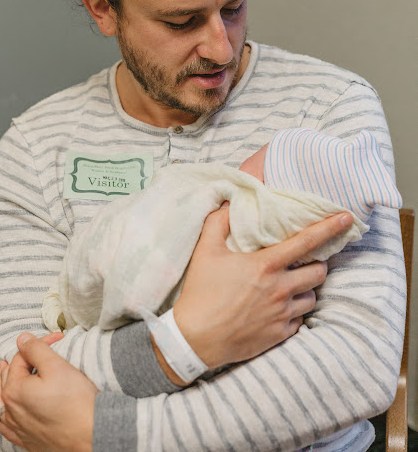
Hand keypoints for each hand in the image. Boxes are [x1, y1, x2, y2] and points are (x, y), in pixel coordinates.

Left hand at [0, 332, 97, 451]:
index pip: (22, 357)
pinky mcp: (26, 440)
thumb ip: (36, 349)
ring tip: (4, 372)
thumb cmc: (76, 402)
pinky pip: (4, 426)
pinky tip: (5, 410)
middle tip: (39, 350)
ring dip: (1, 385)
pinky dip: (1, 414)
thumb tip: (22, 340)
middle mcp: (10, 410)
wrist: (90, 435)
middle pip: (9, 377)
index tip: (58, 338)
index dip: (40, 343)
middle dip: (23, 359)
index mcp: (14, 390)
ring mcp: (17, 427)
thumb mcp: (57, 366)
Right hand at [173, 208, 352, 368]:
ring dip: (305, 289)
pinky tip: (279, 309)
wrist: (195, 339)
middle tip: (304, 262)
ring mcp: (282, 314)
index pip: (307, 241)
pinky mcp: (280, 334)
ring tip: (289, 286)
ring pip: (312, 297)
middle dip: (316, 264)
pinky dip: (294, 312)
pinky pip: (300, 321)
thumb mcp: (205, 251)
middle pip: (319, 272)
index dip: (329, 227)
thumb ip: (217, 222)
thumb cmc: (200, 292)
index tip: (347, 218)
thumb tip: (227, 202)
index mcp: (266, 265)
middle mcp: (280, 289)